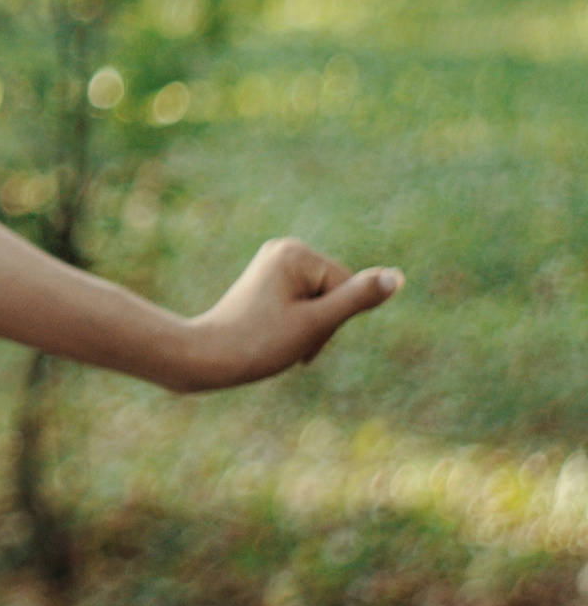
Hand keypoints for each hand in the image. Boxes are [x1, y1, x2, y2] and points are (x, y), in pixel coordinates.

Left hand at [179, 237, 402, 391]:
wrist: (209, 356)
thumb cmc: (261, 341)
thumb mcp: (316, 322)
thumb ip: (357, 299)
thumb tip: (397, 277)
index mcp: (295, 252)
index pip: (347, 288)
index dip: (332, 320)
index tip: (297, 332)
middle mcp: (285, 250)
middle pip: (335, 293)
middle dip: (322, 324)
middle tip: (288, 339)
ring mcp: (276, 264)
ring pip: (323, 303)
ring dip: (313, 328)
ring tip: (281, 338)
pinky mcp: (271, 281)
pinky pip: (306, 305)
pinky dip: (301, 325)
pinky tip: (278, 334)